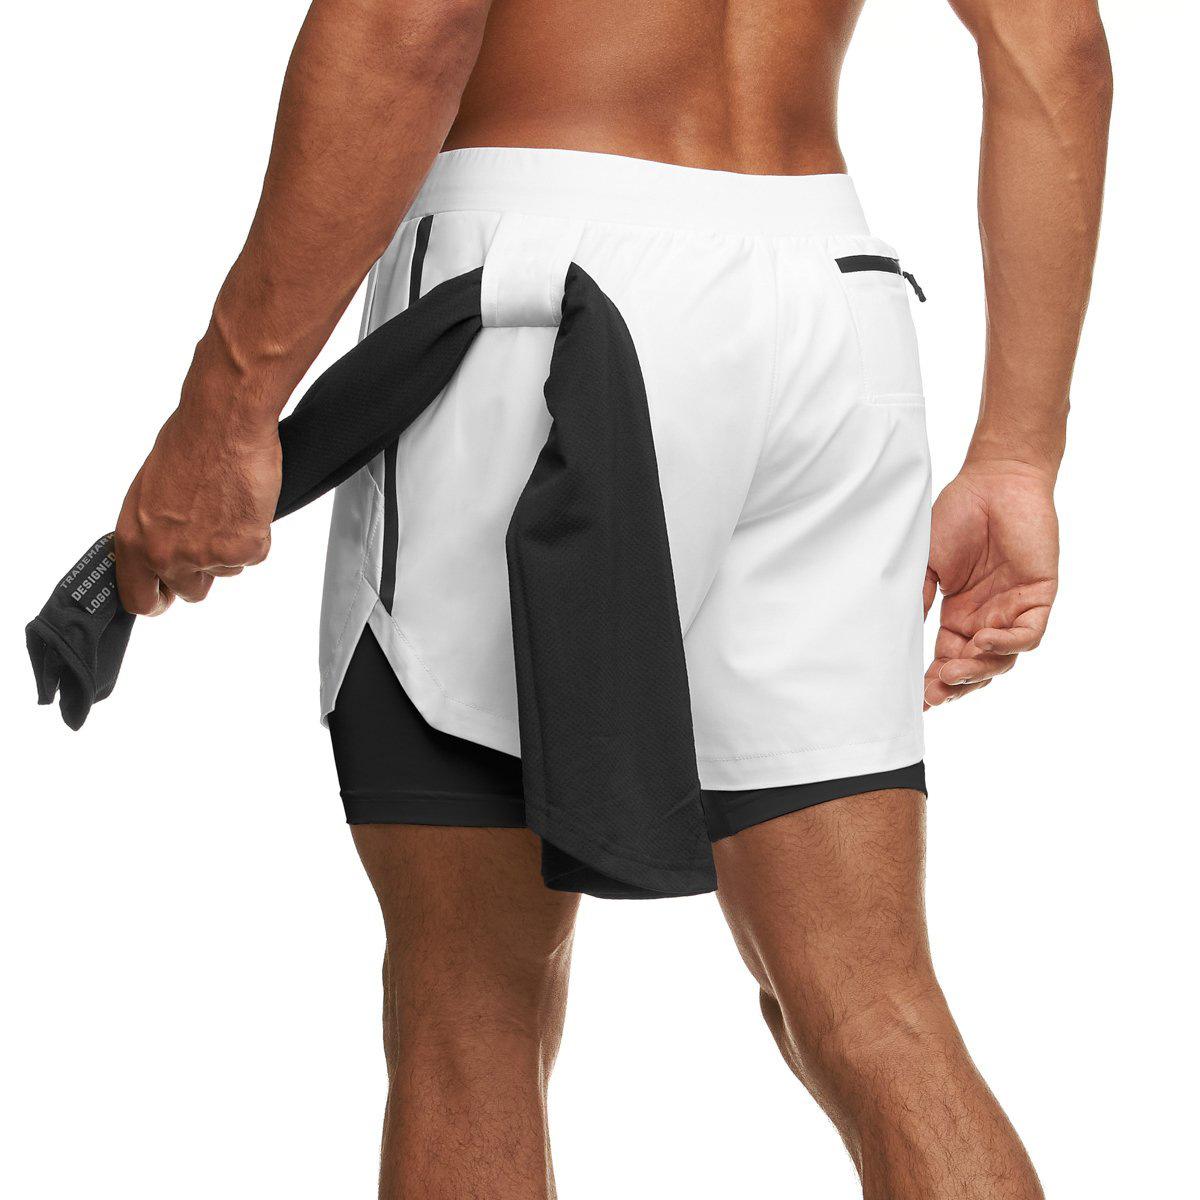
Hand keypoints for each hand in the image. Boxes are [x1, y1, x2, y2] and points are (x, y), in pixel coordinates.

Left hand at [115, 400, 281, 615]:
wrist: (225, 424)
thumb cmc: (188, 443)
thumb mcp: (148, 492)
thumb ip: (151, 531)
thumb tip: (160, 548)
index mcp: (136, 540)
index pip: (138, 598)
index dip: (157, 599)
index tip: (166, 594)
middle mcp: (168, 554)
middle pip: (191, 592)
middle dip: (202, 572)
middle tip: (210, 538)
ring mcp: (208, 555)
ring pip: (226, 572)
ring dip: (230, 548)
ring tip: (228, 507)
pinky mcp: (245, 548)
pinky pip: (254, 555)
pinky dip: (256, 534)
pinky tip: (246, 505)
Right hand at [923, 461, 1058, 707]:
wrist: (994, 480)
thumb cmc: (957, 514)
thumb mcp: (925, 562)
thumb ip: (917, 597)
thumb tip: (896, 637)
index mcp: (959, 615)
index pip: (947, 659)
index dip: (933, 683)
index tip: (914, 701)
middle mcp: (986, 618)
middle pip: (975, 668)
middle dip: (954, 686)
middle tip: (933, 694)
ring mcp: (1013, 610)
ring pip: (1001, 660)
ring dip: (978, 671)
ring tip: (952, 672)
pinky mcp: (1039, 596)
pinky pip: (1028, 634)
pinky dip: (1007, 645)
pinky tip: (983, 643)